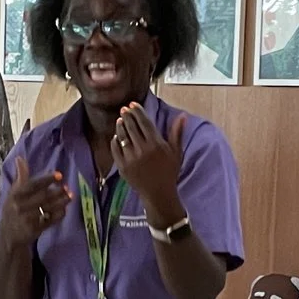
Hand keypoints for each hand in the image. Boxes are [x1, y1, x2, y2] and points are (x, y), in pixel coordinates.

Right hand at [4, 162, 69, 236]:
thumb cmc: (12, 210)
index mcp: (15, 195)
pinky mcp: (34, 230)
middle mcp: (19, 207)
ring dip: (61, 202)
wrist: (7, 236)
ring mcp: (27, 219)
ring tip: (70, 196)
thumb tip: (20, 158)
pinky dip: (59, 214)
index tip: (59, 175)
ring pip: (47, 208)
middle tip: (67, 187)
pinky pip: (50, 221)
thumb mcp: (13, 193)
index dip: (46, 179)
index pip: (32, 185)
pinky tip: (64, 209)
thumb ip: (20, 177)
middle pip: (42, 197)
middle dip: (57, 191)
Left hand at [113, 104, 187, 219]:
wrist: (158, 193)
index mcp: (155, 144)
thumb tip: (183, 115)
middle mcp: (142, 150)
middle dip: (127, 116)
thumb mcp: (176, 152)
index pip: (143, 122)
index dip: (137, 111)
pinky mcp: (122, 167)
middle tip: (124, 109)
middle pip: (131, 127)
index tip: (132, 104)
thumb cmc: (169, 171)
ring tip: (120, 120)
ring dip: (120, 126)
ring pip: (122, 136)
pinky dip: (115, 141)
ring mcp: (130, 158)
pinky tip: (116, 136)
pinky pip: (115, 149)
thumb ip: (177, 132)